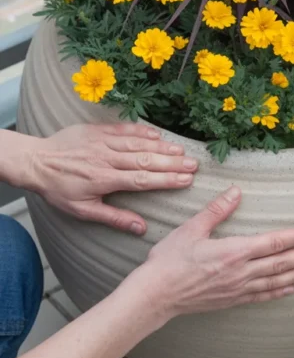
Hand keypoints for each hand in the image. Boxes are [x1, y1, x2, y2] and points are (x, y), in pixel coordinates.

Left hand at [25, 123, 196, 234]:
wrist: (37, 162)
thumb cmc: (59, 189)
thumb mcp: (83, 211)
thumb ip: (113, 218)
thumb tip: (140, 228)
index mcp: (104, 179)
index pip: (142, 180)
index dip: (166, 180)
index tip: (186, 180)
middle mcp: (107, 158)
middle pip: (145, 160)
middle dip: (172, 163)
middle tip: (193, 165)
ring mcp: (103, 142)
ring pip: (138, 144)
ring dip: (162, 147)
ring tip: (182, 151)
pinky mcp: (98, 130)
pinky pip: (124, 129)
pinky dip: (142, 131)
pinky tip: (157, 134)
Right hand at [142, 185, 293, 317]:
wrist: (156, 295)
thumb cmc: (170, 260)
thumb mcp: (191, 228)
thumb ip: (217, 210)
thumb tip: (236, 191)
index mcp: (234, 251)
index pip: (274, 242)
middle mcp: (241, 272)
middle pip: (281, 263)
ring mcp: (238, 289)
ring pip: (276, 281)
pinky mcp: (231, 300)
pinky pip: (262, 296)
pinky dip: (279, 292)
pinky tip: (290, 289)